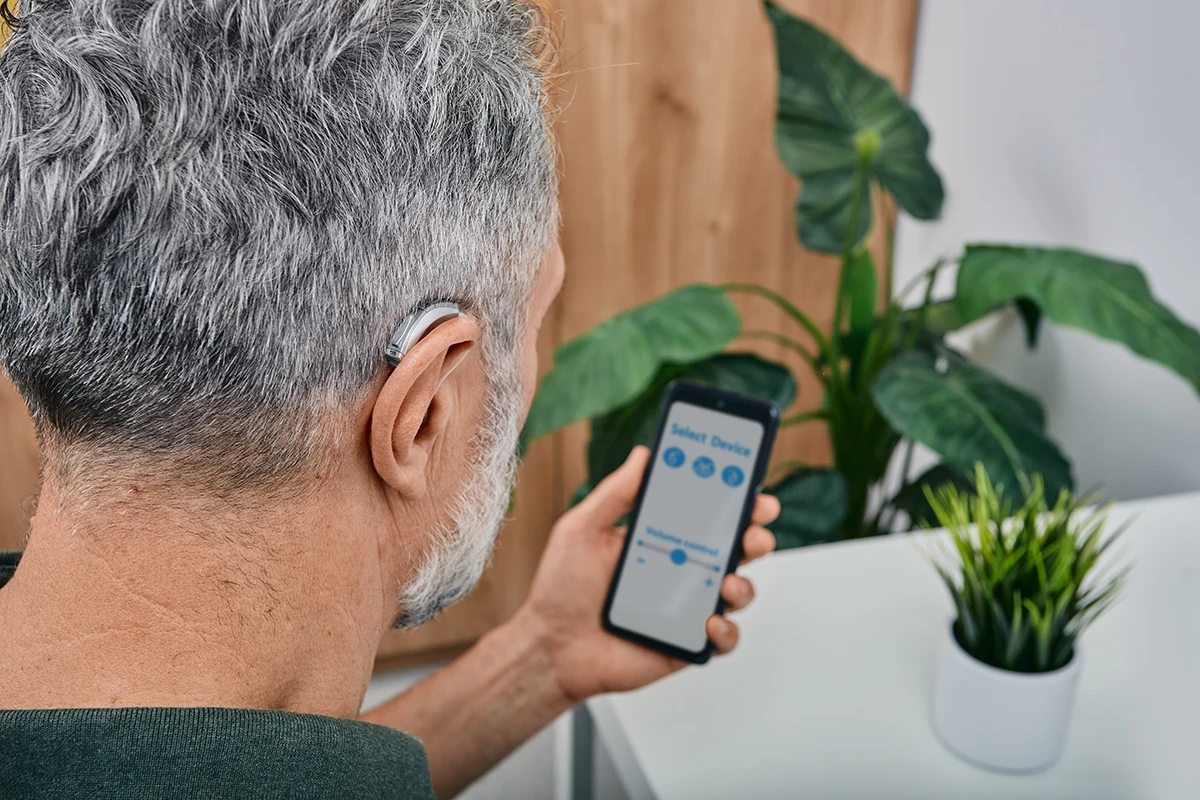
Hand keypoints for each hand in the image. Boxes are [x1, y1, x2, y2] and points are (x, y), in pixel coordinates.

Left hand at [515, 446, 778, 704]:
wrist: (552, 646)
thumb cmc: (562, 588)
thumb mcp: (582, 529)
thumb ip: (615, 493)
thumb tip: (644, 454)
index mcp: (661, 537)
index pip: (707, 512)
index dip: (735, 498)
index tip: (749, 485)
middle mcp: (680, 569)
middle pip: (734, 548)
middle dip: (754, 535)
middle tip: (753, 531)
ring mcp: (686, 606)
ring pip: (737, 591)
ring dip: (744, 584)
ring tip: (727, 583)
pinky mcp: (686, 643)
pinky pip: (722, 639)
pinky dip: (726, 632)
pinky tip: (709, 623)